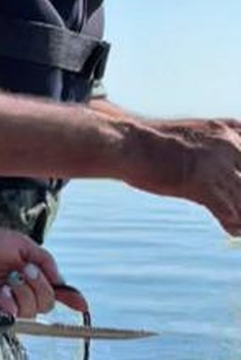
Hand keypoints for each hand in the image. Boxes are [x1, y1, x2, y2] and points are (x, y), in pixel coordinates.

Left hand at [0, 224, 87, 318]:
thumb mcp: (23, 244)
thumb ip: (45, 261)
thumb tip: (61, 281)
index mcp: (32, 273)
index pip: (56, 290)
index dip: (71, 298)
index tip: (82, 305)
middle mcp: (24, 290)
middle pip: (47, 303)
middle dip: (41, 287)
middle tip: (25, 271)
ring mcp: (9, 301)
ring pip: (32, 311)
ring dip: (25, 294)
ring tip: (9, 280)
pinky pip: (14, 317)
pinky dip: (12, 305)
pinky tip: (2, 292)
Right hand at [127, 116, 240, 236]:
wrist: (129, 143)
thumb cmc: (155, 141)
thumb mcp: (194, 130)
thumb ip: (217, 140)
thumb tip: (227, 153)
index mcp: (228, 130)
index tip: (238, 191)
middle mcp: (228, 144)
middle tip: (238, 213)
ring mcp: (217, 164)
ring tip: (239, 226)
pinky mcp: (202, 184)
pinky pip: (229, 211)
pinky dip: (232, 224)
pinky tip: (231, 230)